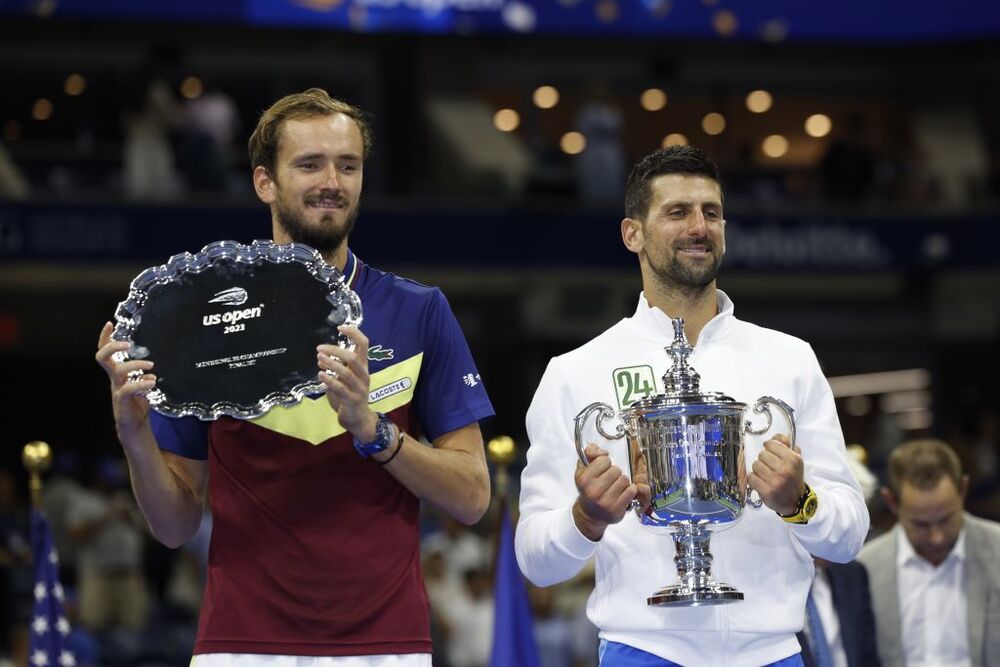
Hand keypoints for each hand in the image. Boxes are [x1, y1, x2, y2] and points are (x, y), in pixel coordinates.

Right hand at [95, 322, 155, 437]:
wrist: (134, 426)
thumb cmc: (137, 404)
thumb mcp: (141, 385)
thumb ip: (144, 375)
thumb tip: (153, 372)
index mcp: (116, 373)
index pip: (105, 352)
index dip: (104, 338)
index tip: (109, 324)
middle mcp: (113, 379)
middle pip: (102, 358)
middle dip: (112, 346)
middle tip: (128, 343)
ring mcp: (116, 389)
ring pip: (118, 371)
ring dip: (136, 364)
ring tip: (151, 365)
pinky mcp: (122, 401)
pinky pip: (128, 389)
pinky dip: (141, 384)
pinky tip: (152, 382)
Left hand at [318, 325, 375, 441]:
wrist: (358, 418)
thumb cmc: (351, 395)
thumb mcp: (347, 378)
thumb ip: (338, 367)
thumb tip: (321, 357)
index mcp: (363, 367)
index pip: (364, 344)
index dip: (354, 334)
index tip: (340, 327)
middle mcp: (364, 375)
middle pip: (354, 357)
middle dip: (336, 351)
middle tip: (319, 348)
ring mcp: (360, 388)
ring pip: (347, 373)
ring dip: (331, 364)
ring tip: (318, 359)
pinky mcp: (353, 400)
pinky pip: (341, 389)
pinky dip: (330, 380)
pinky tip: (320, 375)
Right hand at [572, 444, 642, 540]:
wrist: (590, 515)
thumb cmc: (588, 490)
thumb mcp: (583, 470)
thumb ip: (590, 454)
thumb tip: (601, 451)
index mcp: (584, 479)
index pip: (604, 460)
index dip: (604, 463)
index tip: (601, 470)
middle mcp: (593, 491)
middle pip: (616, 470)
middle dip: (614, 473)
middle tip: (609, 480)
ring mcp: (605, 502)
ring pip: (625, 480)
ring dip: (622, 482)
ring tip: (615, 487)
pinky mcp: (616, 509)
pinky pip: (631, 491)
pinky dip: (629, 490)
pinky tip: (622, 493)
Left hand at [747, 434, 803, 515]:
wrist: (796, 501)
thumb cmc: (793, 477)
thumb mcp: (795, 459)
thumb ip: (786, 445)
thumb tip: (776, 436)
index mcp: (793, 459)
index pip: (771, 444)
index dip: (769, 447)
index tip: (771, 453)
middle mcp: (785, 469)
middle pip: (762, 454)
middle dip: (764, 460)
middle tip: (770, 467)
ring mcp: (776, 481)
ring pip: (755, 465)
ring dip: (758, 470)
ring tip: (766, 475)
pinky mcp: (767, 491)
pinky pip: (751, 477)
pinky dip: (754, 479)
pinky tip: (761, 482)